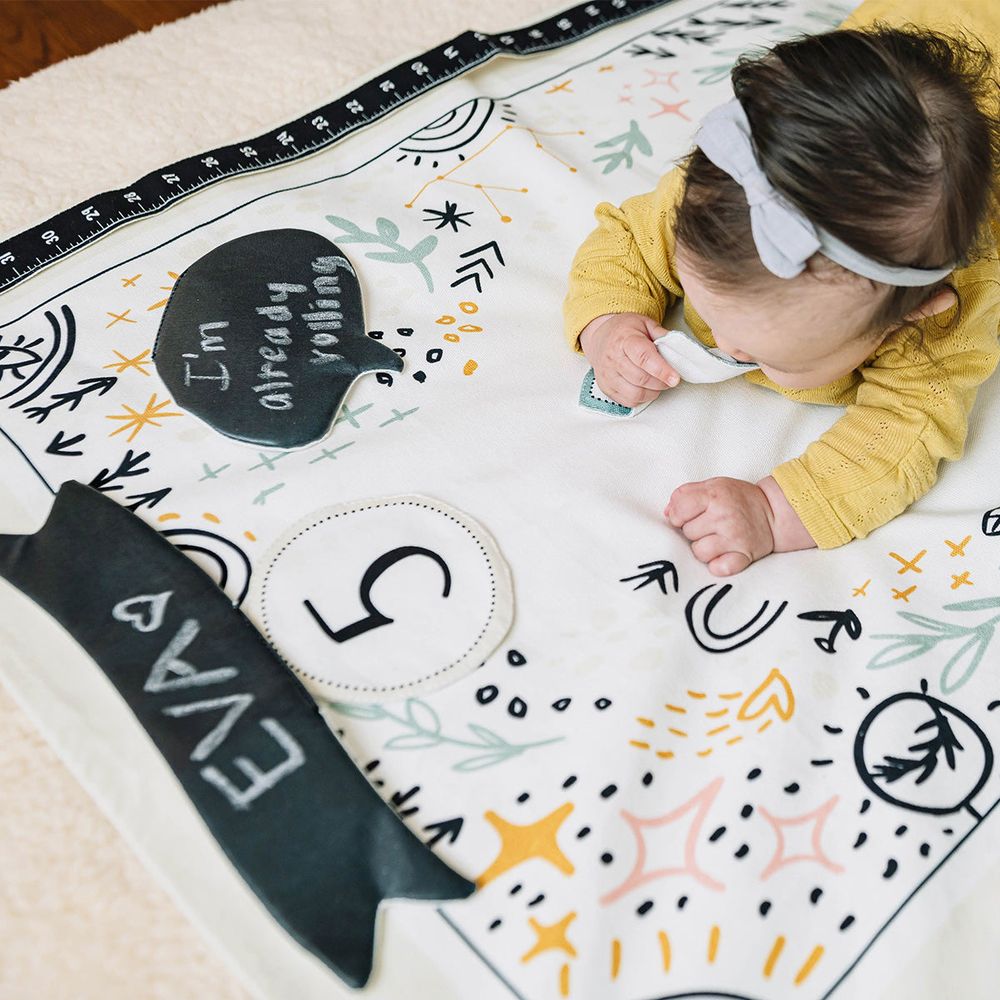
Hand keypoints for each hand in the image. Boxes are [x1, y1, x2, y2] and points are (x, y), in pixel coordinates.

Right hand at [578, 312, 678, 407]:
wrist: (600, 338)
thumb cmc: (625, 331)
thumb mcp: (645, 324)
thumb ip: (662, 335)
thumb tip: (678, 348)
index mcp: (625, 340)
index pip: (644, 357)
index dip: (661, 370)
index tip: (675, 378)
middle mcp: (613, 358)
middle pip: (641, 379)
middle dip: (661, 382)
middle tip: (670, 378)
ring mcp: (607, 375)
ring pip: (635, 394)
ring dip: (653, 392)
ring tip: (658, 383)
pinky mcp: (606, 388)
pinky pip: (628, 401)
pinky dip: (642, 399)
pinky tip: (646, 389)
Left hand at [664, 476, 815, 574]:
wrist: (774, 511)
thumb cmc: (738, 499)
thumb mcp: (713, 486)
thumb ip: (686, 494)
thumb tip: (667, 513)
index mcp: (714, 495)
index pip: (679, 509)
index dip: (678, 515)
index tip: (687, 516)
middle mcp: (724, 516)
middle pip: (687, 532)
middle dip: (693, 530)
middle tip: (709, 525)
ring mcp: (734, 537)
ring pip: (699, 551)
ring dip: (704, 548)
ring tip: (716, 539)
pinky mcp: (744, 555)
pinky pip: (719, 567)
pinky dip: (718, 565)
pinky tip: (723, 556)